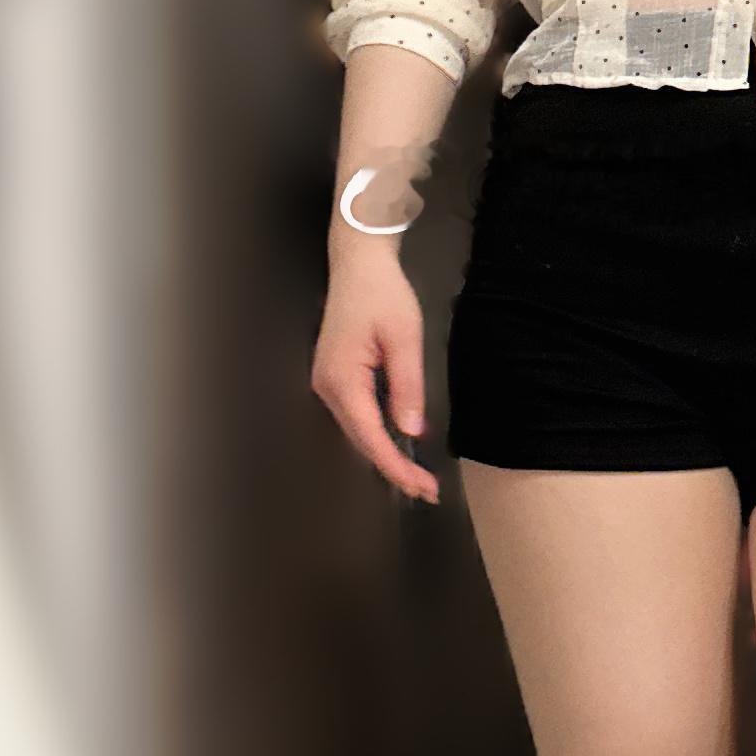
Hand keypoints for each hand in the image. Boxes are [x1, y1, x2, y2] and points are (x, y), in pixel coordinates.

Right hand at [311, 241, 439, 503]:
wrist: (358, 264)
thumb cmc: (384, 295)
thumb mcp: (405, 338)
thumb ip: (407, 386)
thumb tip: (410, 432)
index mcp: (342, 380)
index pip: (370, 437)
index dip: (396, 467)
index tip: (422, 488)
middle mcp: (327, 388)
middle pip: (361, 441)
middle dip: (393, 468)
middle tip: (428, 491)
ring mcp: (327, 384)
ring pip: (357, 431)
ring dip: (386, 455)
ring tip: (418, 476)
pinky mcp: (335, 378)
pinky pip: (357, 415)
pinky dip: (378, 435)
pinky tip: (401, 444)